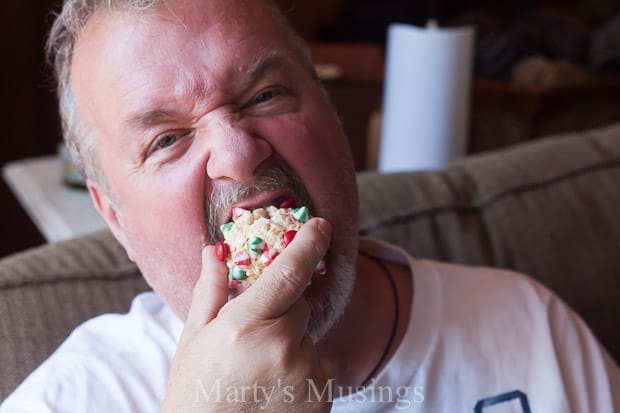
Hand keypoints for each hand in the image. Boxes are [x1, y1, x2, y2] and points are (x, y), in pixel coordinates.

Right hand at [161, 218, 333, 411]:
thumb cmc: (196, 393)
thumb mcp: (194, 339)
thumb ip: (210, 291)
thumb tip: (213, 250)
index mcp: (245, 325)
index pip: (288, 272)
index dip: (308, 243)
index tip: (322, 225)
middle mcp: (282, 346)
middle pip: (300, 305)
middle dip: (283, 312)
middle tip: (254, 339)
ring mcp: (306, 372)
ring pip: (309, 336)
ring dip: (293, 343)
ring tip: (262, 372)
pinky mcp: (324, 394)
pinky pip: (320, 364)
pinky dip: (305, 368)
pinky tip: (278, 388)